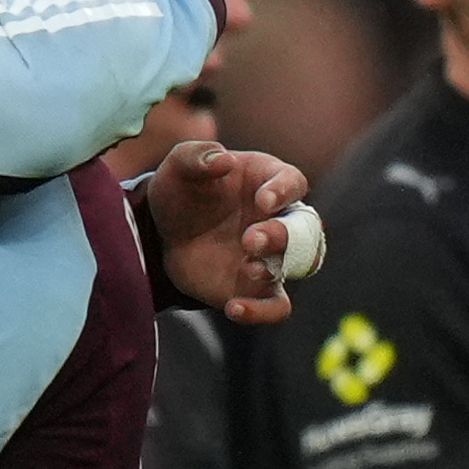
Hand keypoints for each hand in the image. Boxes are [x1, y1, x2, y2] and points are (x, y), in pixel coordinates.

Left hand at [141, 139, 311, 324]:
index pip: (293, 183)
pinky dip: (262, 312)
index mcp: (269, 181)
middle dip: (282, 235)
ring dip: (275, 266)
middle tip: (251, 239)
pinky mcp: (257, 288)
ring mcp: (272, 256)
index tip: (263, 201)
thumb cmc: (183, 190)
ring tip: (247, 267)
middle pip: (305, 229)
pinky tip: (233, 308)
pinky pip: (277, 307)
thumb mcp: (180, 165)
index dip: (283, 192)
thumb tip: (224, 160)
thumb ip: (199, 156)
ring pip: (298, 266)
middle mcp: (280, 219)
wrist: (164, 231)